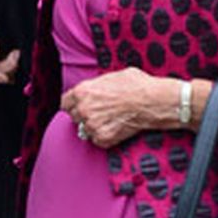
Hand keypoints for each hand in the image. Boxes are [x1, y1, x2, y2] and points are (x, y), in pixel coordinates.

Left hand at [61, 69, 182, 147]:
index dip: (74, 104)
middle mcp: (83, 109)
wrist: (153, 101)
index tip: (80, 106)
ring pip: (85, 130)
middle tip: (100, 113)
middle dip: (84, 115)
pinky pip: (97, 140)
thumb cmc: (136, 85)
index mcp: (82, 92)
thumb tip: (95, 89)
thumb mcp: (111, 77)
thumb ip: (96, 86)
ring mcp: (92, 125)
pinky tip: (116, 127)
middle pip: (74, 117)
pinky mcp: (103, 138)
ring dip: (95, 127)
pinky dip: (104, 136)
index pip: (65, 103)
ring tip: (110, 120)